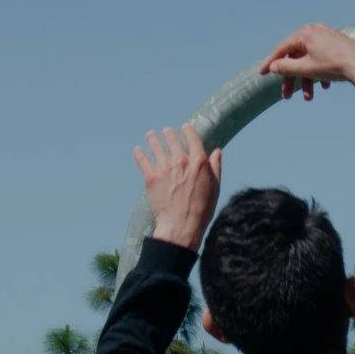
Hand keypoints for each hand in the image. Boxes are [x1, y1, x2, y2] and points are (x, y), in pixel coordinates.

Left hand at [133, 124, 221, 252]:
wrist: (181, 226)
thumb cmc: (202, 210)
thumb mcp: (215, 188)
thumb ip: (215, 168)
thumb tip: (217, 152)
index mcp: (199, 162)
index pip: (192, 138)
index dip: (187, 130)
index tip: (184, 127)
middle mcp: (181, 161)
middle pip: (172, 139)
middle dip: (168, 134)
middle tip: (165, 132)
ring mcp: (165, 168)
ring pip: (156, 145)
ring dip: (153, 138)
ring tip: (150, 135)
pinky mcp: (151, 177)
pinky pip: (142, 159)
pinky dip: (139, 153)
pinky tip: (138, 150)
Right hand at [259, 24, 354, 110]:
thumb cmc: (334, 66)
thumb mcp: (306, 68)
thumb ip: (286, 68)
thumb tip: (272, 67)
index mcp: (305, 34)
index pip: (282, 49)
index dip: (270, 63)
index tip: (261, 74)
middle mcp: (315, 31)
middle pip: (296, 57)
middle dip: (292, 78)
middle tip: (287, 96)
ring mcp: (327, 36)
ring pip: (309, 60)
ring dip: (307, 79)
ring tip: (310, 97)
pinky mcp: (337, 44)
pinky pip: (321, 58)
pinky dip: (319, 72)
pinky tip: (325, 86)